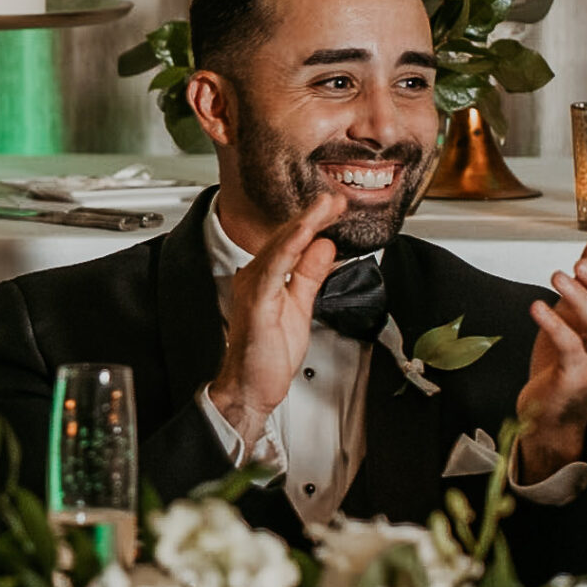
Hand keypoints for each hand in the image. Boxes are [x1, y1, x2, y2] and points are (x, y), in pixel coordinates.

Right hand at [206, 192, 346, 456]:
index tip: (335, 207)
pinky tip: (304, 234)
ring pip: (280, 247)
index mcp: (266, 277)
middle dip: (313, 215)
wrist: (250, 388)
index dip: (315, 221)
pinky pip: (274, 270)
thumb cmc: (267, 354)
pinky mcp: (256, 302)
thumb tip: (323, 247)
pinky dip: (289, 249)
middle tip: (336, 198)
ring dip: (304, 224)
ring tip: (324, 206)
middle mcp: (255, 276)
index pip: (293, 242)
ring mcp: (253, 287)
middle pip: (287, 237)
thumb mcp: (300, 306)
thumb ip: (309, 275)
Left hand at [514, 240, 586, 477]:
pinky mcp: (575, 377)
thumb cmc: (564, 361)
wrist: (548, 412)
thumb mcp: (574, 315)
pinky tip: (536, 306)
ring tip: (557, 277)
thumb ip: (586, 283)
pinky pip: (569, 347)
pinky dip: (554, 324)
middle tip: (582, 264)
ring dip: (580, 299)